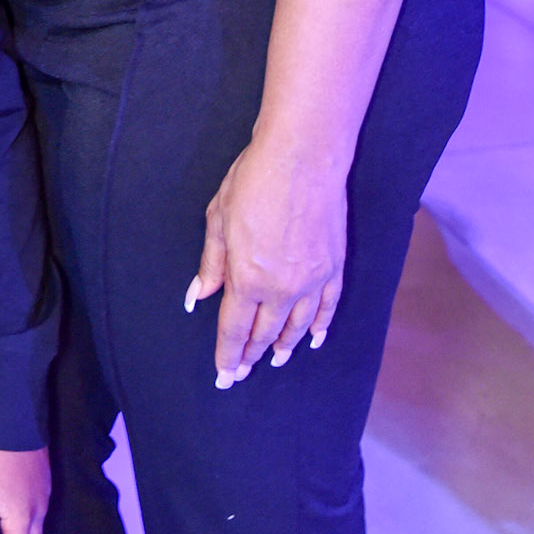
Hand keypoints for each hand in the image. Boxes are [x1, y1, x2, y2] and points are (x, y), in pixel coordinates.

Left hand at [185, 137, 345, 386]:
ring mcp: (313, 280)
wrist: (303, 157)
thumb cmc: (254, 180)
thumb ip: (211, 263)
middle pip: (264, 332)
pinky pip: (328, 308)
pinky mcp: (334, 267)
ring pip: (297, 326)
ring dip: (284, 346)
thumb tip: (199, 298)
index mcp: (247, 277)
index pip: (235, 329)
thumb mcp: (219, 217)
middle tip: (242, 372)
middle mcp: (282, 288)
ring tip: (273, 359)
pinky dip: (320, 327)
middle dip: (251, 355)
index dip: (228, 356)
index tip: (224, 376)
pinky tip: (315, 339)